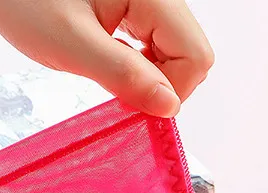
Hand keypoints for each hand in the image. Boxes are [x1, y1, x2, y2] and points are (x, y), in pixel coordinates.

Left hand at [0, 0, 213, 116]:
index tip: (133, 103)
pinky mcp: (131, 3)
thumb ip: (124, 76)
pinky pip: (151, 41)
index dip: (171, 90)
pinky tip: (105, 60)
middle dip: (160, 83)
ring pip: (172, 50)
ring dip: (146, 74)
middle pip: (190, 53)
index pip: (196, 56)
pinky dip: (134, 61)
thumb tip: (168, 107)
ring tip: (104, 70)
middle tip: (116, 88)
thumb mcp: (71, 45)